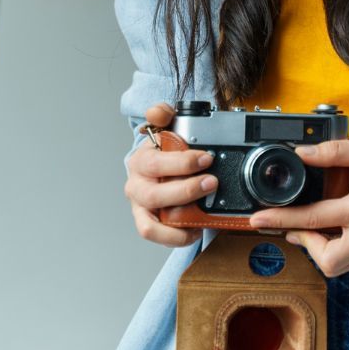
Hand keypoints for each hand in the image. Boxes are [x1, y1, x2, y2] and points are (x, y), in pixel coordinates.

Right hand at [123, 102, 215, 247]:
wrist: (153, 171)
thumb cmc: (162, 153)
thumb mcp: (163, 129)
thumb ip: (162, 114)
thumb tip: (159, 112)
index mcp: (141, 161)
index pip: (156, 163)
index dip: (181, 163)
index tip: (207, 158)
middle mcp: (136, 186)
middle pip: (155, 195)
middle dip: (186, 190)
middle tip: (212, 182)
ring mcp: (140, 207)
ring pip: (151, 221)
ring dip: (179, 220)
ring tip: (203, 213)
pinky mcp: (147, 224)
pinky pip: (155, 235)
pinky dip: (175, 237)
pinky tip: (195, 230)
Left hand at [247, 138, 348, 276]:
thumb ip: (333, 150)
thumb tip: (300, 153)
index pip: (315, 217)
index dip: (281, 217)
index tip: (258, 218)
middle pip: (328, 260)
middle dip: (304, 244)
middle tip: (294, 225)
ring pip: (336, 266)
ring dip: (316, 248)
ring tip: (308, 226)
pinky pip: (346, 261)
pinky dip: (330, 248)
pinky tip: (326, 229)